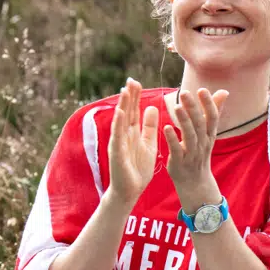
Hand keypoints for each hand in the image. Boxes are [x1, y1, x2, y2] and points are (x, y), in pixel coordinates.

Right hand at [105, 79, 160, 204]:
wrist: (130, 190)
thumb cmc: (138, 169)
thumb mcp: (148, 144)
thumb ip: (149, 127)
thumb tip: (152, 107)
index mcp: (132, 133)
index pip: (133, 111)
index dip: (135, 97)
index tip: (137, 82)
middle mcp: (123, 135)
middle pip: (126, 112)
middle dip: (128, 96)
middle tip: (131, 80)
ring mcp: (118, 143)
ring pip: (120, 121)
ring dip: (122, 105)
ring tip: (125, 91)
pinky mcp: (116, 152)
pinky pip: (118, 136)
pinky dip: (118, 124)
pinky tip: (120, 112)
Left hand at [165, 88, 229, 210]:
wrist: (195, 183)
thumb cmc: (199, 152)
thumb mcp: (209, 133)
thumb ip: (214, 111)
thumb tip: (224, 92)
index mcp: (209, 135)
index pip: (212, 118)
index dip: (209, 104)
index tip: (202, 89)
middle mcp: (203, 144)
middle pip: (200, 124)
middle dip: (193, 108)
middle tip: (184, 93)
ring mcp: (191, 154)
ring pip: (190, 136)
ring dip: (184, 121)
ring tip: (176, 106)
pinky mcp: (179, 163)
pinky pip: (177, 150)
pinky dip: (172, 139)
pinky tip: (166, 127)